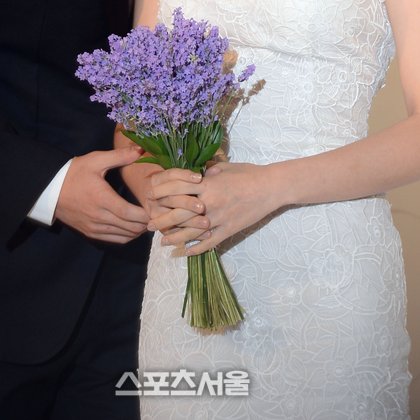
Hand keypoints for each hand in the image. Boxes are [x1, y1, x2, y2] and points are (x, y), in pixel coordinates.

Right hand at [54, 146, 149, 243]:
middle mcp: (98, 216)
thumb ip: (119, 156)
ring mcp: (93, 227)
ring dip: (137, 231)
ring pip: (123, 236)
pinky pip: (113, 240)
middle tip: (156, 215)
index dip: (144, 215)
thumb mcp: (95, 160)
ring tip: (148, 221)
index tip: (155, 209)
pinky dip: (126, 237)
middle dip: (145, 223)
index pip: (128, 213)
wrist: (50, 189)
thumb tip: (139, 150)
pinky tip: (133, 229)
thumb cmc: (74, 173)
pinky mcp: (89, 233)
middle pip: (128, 227)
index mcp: (101, 198)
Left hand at [148, 162, 277, 254]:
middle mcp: (210, 203)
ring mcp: (219, 218)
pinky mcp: (229, 230)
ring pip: (192, 232)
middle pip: (179, 213)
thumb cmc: (248, 173)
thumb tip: (195, 173)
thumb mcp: (225, 167)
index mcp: (207, 184)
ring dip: (175, 238)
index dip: (161, 193)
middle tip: (149, 224)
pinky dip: (198, 248)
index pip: (177, 189)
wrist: (270, 187)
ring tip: (163, 242)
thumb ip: (208, 172)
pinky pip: (211, 242)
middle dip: (162, 219)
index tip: (151, 196)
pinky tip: (187, 253)